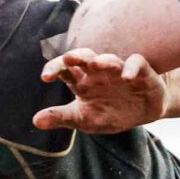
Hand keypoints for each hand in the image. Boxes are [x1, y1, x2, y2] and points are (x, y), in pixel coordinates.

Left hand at [33, 48, 168, 134]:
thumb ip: (61, 117)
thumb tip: (35, 121)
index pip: (64, 70)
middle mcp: (99, 73)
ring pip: (109, 59)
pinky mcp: (141, 73)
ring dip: (103, 61)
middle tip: (68, 59)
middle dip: (77, 57)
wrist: (144, 113)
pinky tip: (126, 77)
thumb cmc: (111, 112)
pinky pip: (136, 63)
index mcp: (82, 82)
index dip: (54, 69)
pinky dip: (131, 68)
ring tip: (95, 64)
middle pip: (84, 58)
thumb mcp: (84, 120)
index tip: (45, 77)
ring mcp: (119, 71)